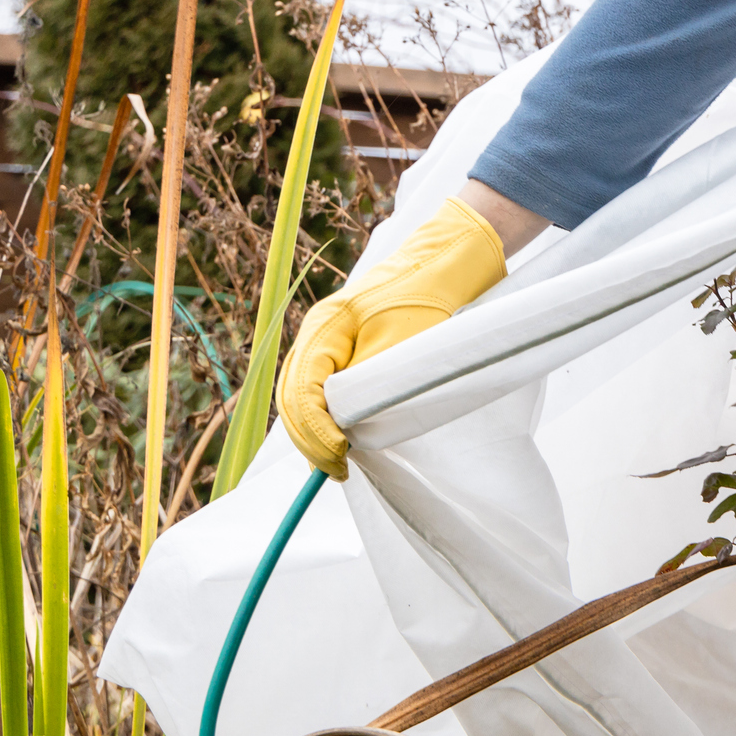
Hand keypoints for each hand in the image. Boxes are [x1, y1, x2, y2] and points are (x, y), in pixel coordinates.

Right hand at [277, 197, 506, 478]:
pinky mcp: (342, 350)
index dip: (317, 431)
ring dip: (313, 432)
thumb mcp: (401, 343)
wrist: (442, 265)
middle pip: (293, 397)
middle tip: (337, 470)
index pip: (301, 391)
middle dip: (311, 439)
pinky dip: (323, 419)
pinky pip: (319, 390)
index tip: (340, 456)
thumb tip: (346, 426)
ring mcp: (326, 341)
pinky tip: (338, 443)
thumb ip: (370, 381)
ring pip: (302, 396)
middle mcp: (317, 334)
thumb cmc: (427, 299)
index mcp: (324, 327)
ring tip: (334, 464)